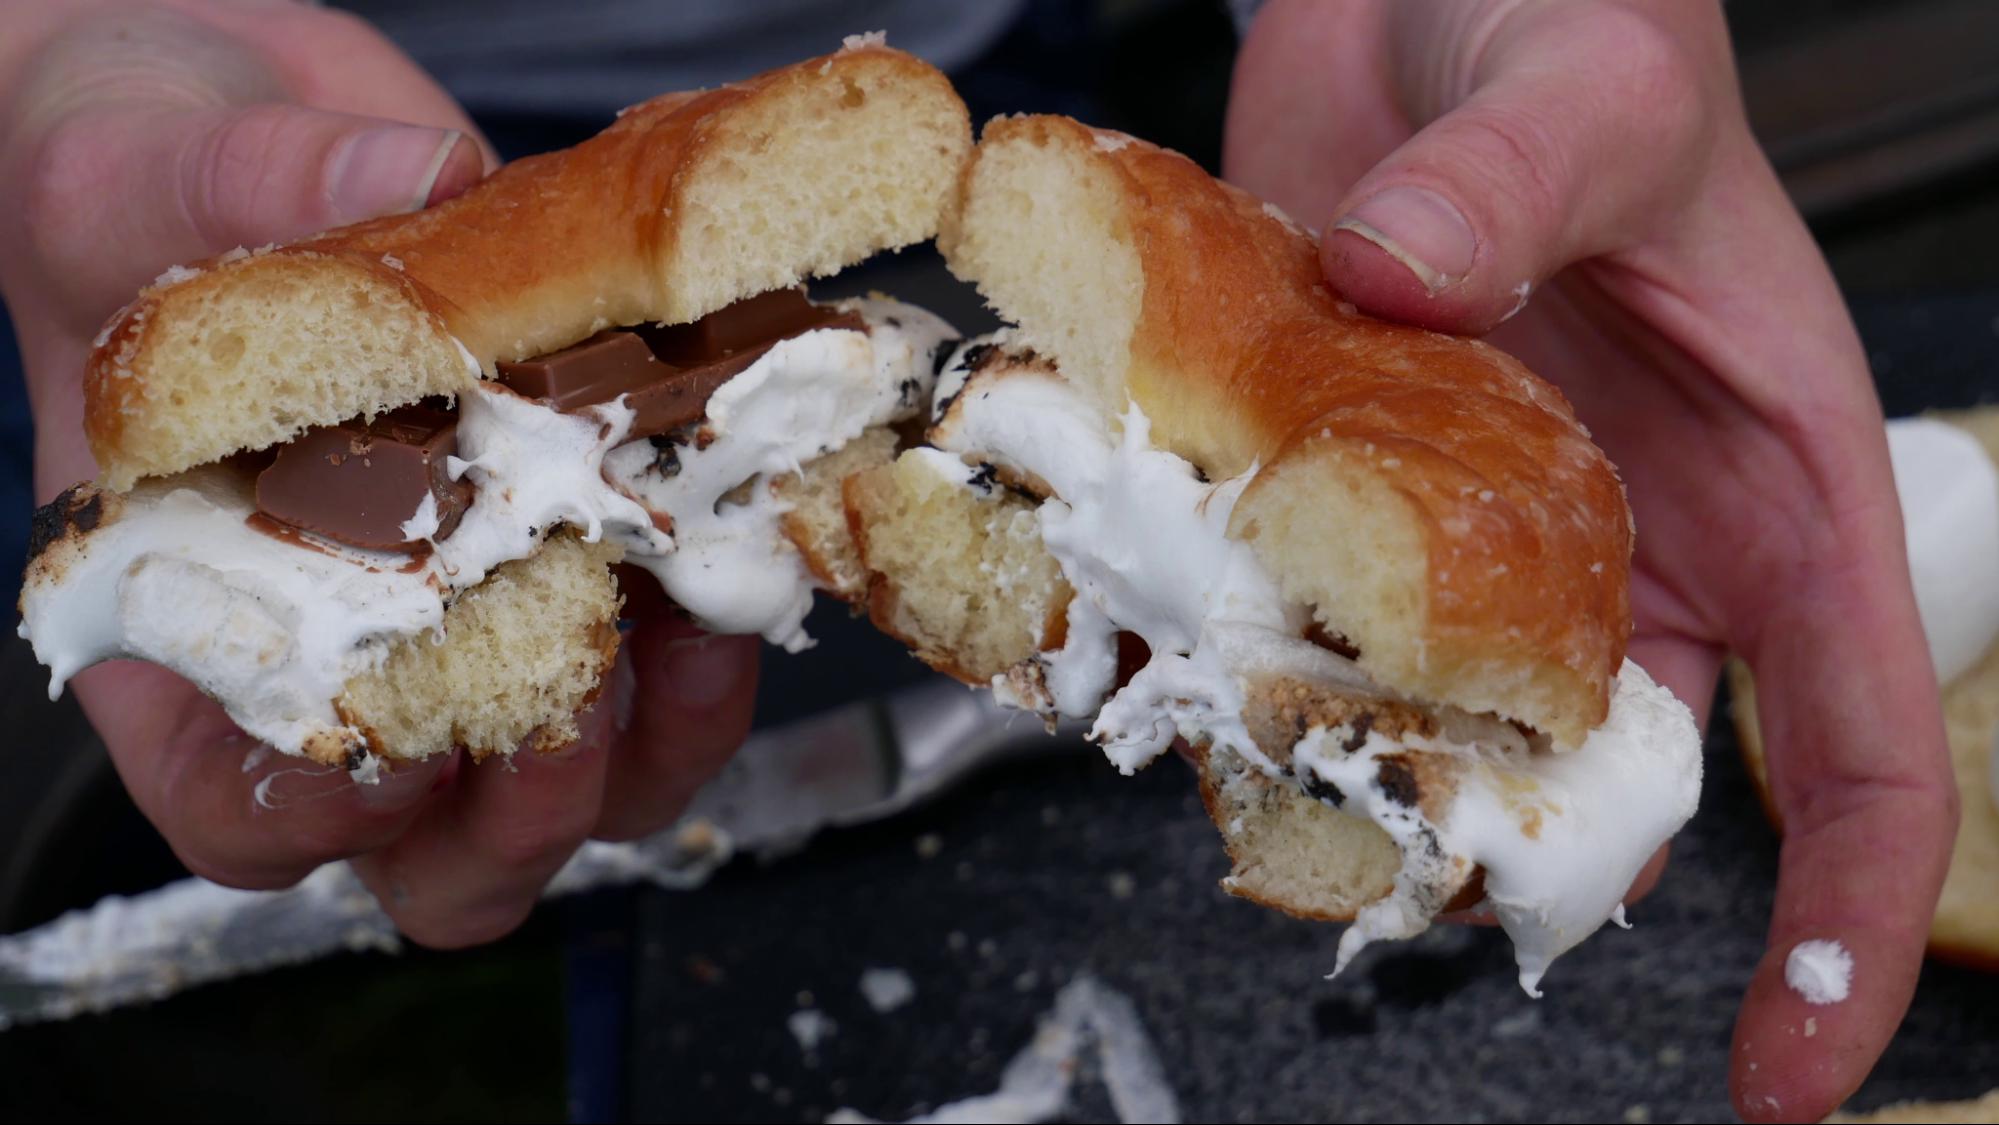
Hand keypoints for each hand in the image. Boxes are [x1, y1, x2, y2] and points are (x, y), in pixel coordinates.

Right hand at [0, 1, 759, 946]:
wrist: (246, 140)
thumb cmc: (143, 189)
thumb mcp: (148, 172)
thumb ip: (250, 191)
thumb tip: (416, 173)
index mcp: (198, 631)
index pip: (241, 807)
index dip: (317, 818)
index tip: (389, 757)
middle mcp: (355, 666)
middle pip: (437, 856)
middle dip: (514, 816)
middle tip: (566, 708)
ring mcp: (489, 631)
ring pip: (584, 796)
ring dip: (650, 745)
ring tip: (688, 618)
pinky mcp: (603, 570)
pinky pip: (676, 684)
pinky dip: (716, 650)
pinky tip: (738, 544)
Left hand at [1225, 2, 1954, 1119]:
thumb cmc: (1576, 23)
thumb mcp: (1587, 89)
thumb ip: (1514, 181)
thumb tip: (1402, 277)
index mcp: (1769, 485)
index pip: (1855, 741)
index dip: (1839, 922)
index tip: (1787, 1074)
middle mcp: (1633, 534)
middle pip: (1612, 769)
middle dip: (1530, 856)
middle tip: (1413, 893)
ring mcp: (1484, 522)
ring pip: (1445, 712)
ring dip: (1367, 766)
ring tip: (1266, 788)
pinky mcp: (1348, 482)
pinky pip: (1312, 612)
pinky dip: (1255, 655)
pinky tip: (1173, 670)